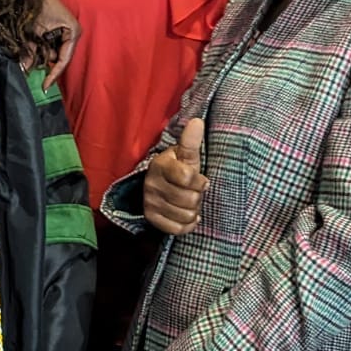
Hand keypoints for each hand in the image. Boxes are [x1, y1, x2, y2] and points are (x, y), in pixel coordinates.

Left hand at [33, 0, 79, 90]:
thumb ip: (29, 50)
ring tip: (26, 58)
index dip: (54, 74)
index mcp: (72, 31)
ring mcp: (64, 31)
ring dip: (39, 56)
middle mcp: (71, 32)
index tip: (45, 86)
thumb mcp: (32, 29)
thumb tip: (24, 69)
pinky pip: (48, 45)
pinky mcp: (55, 29)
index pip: (64, 59)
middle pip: (58, 57)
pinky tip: (28, 50)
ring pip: (51, 52)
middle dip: (44, 65)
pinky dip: (38, 49)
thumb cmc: (36, 1)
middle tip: (30, 72)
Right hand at [143, 118, 207, 234]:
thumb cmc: (179, 169)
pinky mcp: (151, 217)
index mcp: (160, 165)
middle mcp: (151, 184)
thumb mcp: (186, 155)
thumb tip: (197, 121)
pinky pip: (176, 229)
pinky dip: (187, 224)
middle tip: (194, 192)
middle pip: (189, 200)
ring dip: (193, 211)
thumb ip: (191, 141)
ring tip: (190, 203)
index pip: (188, 178)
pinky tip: (188, 216)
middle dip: (197, 197)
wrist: (161, 184)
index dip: (200, 181)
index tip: (201, 180)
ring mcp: (149, 202)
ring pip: (185, 215)